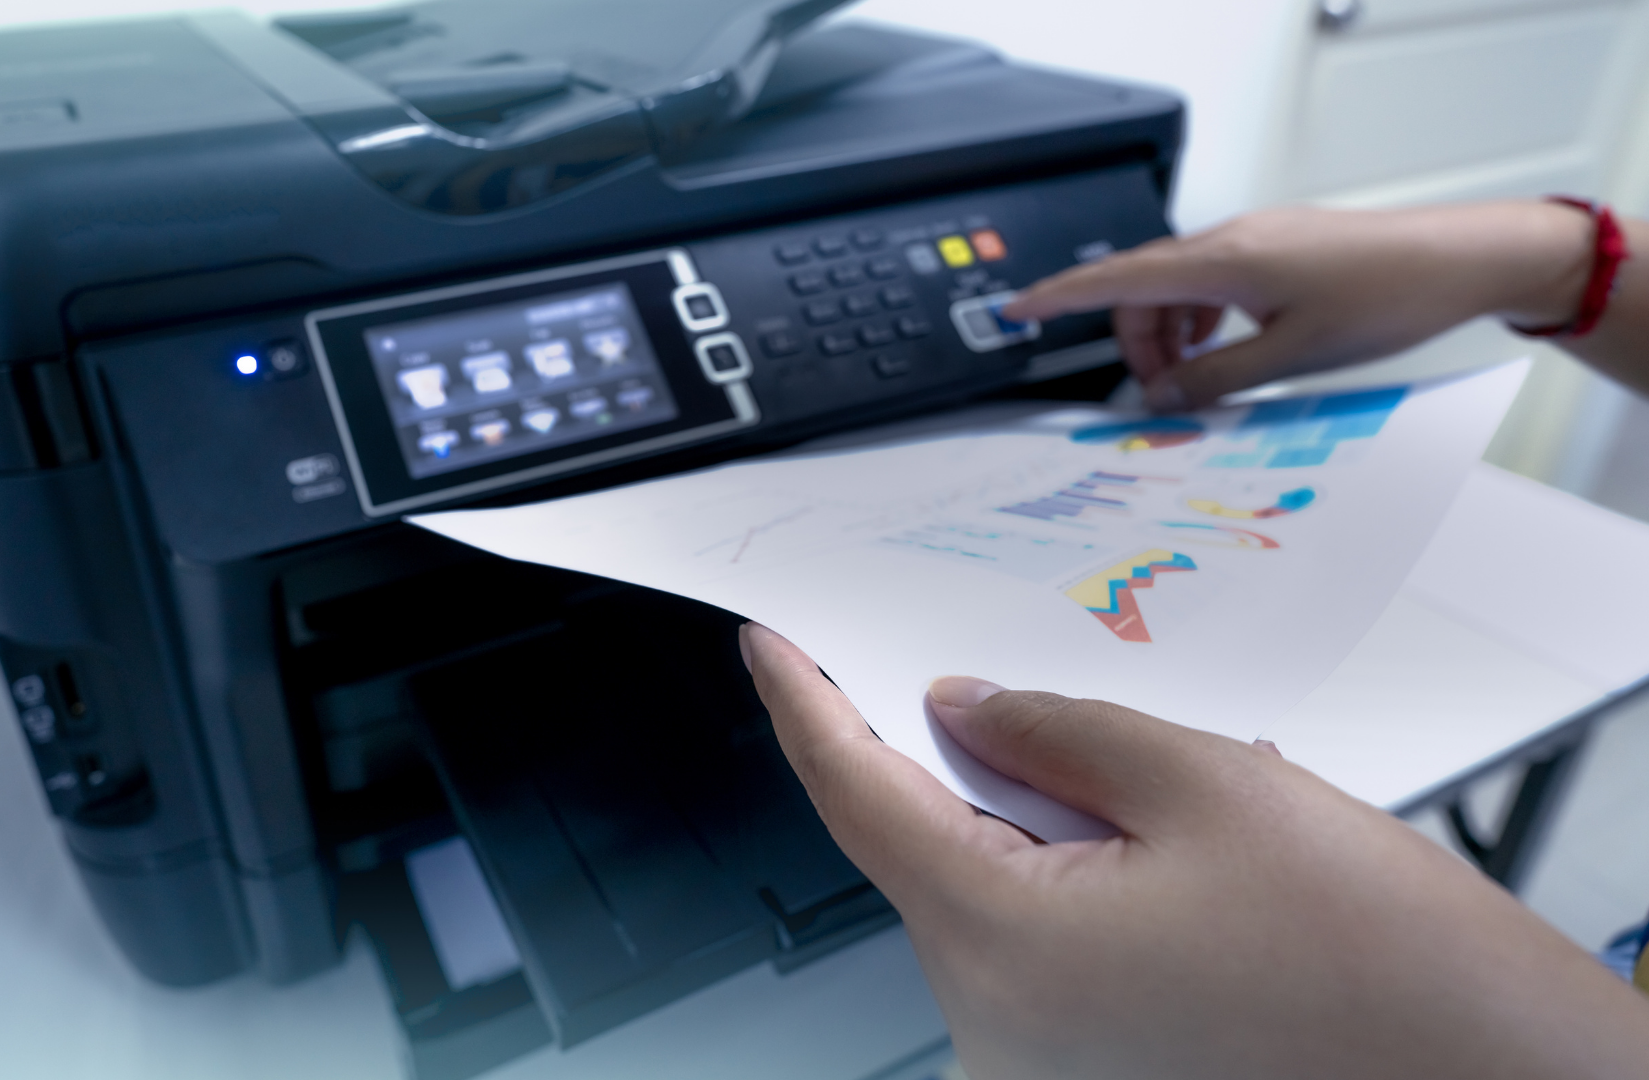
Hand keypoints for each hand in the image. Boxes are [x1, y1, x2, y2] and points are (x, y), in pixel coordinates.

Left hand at [738, 622, 1648, 1078]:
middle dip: (942, 752)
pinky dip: (1057, 875)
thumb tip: (962, 705)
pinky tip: (1136, 838)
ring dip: (1023, 817)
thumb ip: (1055, 728)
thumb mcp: (1204, 783)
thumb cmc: (1378, 958)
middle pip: (919, 846)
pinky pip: (1032, 945)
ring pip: (982, 893)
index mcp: (999, 942)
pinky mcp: (1084, 1071)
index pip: (853, 796)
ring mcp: (1037, 1062)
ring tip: (1121, 768)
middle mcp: (996, 1025)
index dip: (802, 705)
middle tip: (968, 666)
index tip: (768, 646)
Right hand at [999, 202, 1594, 409]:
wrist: (1458, 259)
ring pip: (1178, 287)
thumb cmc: (1386, 296)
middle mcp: (1232, 239)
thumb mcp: (1290, 356)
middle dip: (1135, 342)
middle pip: (1143, 288)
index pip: (1117, 277)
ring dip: (1171, 335)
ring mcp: (1255, 239)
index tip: (1016, 310)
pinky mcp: (1276, 247)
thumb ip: (1215, 378)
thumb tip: (1163, 397)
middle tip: (1157, 394)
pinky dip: (1202, 319)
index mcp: (1224, 259)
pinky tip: (1226, 350)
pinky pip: (1212, 282)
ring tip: (1197, 380)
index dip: (1059, 296)